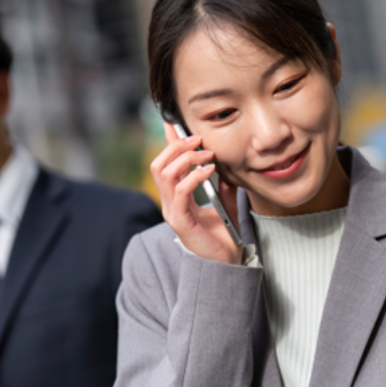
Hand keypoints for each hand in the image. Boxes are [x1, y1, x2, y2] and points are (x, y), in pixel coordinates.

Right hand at [150, 122, 242, 264]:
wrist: (227, 264)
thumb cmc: (224, 237)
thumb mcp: (225, 203)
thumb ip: (223, 185)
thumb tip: (227, 164)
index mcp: (175, 197)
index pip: (165, 163)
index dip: (168, 141)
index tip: (174, 122)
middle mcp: (169, 202)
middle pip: (158, 164)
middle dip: (176, 146)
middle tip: (199, 140)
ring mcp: (172, 212)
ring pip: (164, 173)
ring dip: (185, 158)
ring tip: (207, 155)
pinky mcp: (181, 221)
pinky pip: (181, 191)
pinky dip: (195, 176)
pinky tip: (210, 171)